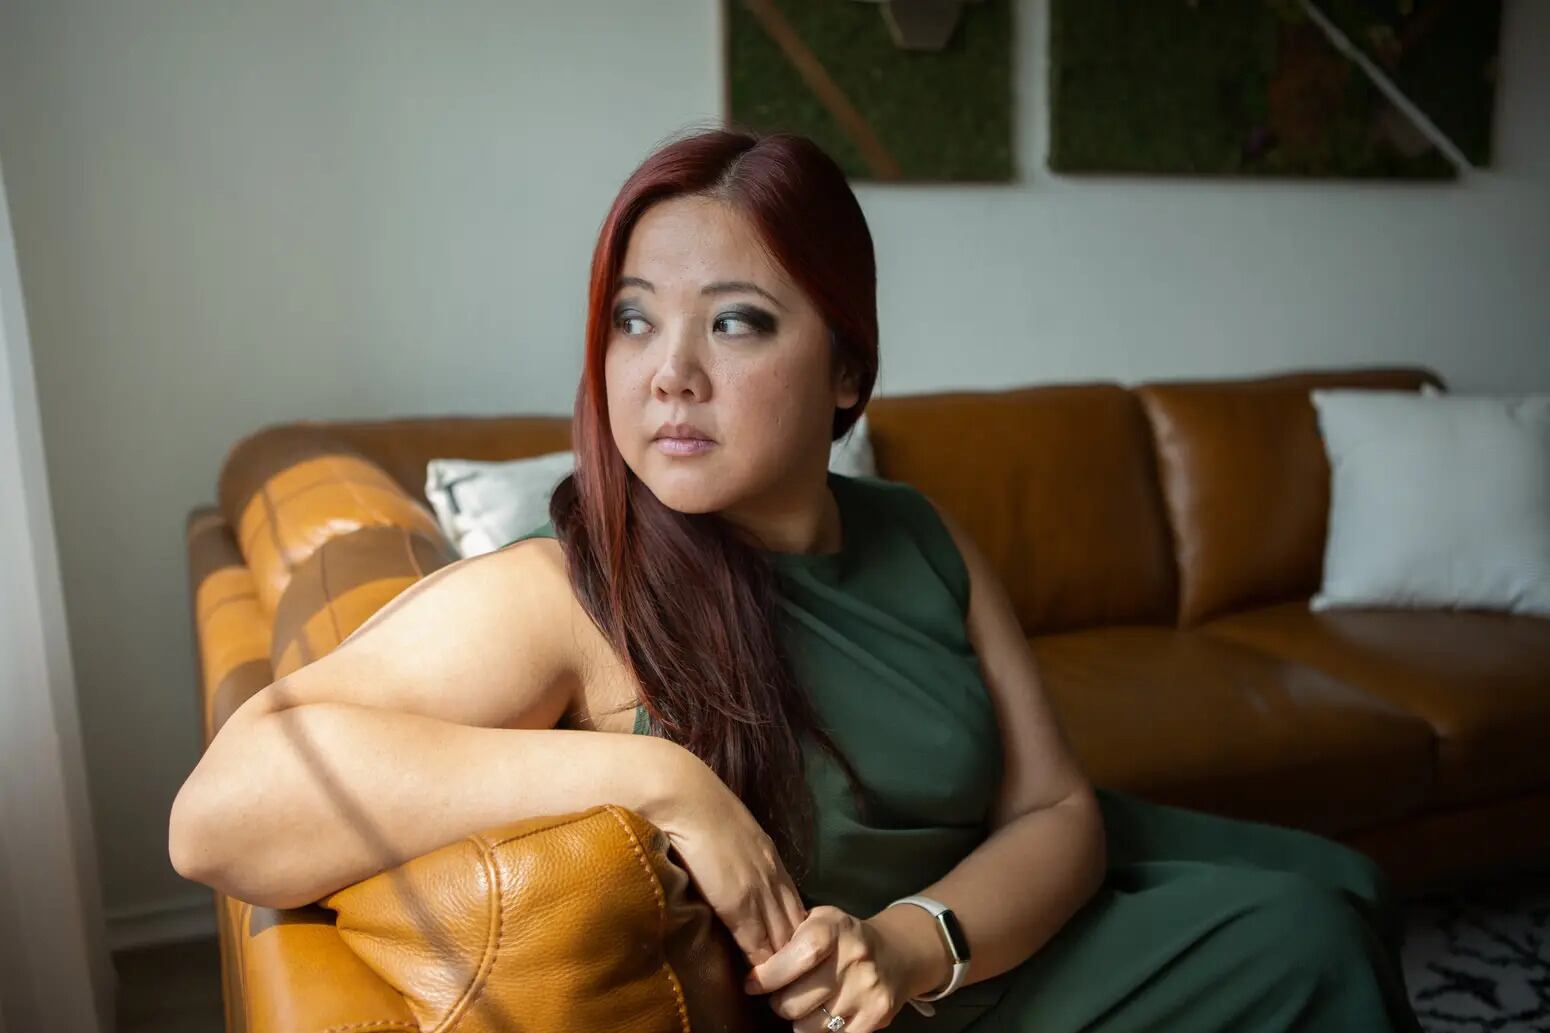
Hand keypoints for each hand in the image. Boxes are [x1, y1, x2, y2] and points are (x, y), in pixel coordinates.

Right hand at [651, 747, 808, 965]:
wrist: (683, 796)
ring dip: (780, 962)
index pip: (792, 904)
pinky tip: (757, 979)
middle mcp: (771, 875)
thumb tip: (727, 870)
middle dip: (796, 952)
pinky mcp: (739, 902)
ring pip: (782, 936)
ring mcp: (759, 889)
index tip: (790, 952)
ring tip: (777, 986)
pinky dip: (760, 963)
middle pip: (795, 925)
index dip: (792, 930)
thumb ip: (734, 855)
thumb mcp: (727, 832)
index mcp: (768, 857)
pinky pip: (758, 941)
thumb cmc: (694, 807)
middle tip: (792, 977)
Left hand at [741, 905, 931, 1031]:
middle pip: (795, 1002)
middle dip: (780, 1003)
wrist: (894, 954)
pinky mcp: (878, 1015)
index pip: (796, 959)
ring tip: (807, 1004)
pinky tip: (826, 1014)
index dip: (769, 977)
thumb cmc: (841, 938)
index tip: (753, 984)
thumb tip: (752, 967)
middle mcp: (854, 957)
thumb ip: (788, 938)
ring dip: (801, 1020)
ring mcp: (868, 989)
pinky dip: (823, 1031)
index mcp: (834, 927)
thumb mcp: (818, 921)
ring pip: (809, 1027)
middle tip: (783, 995)